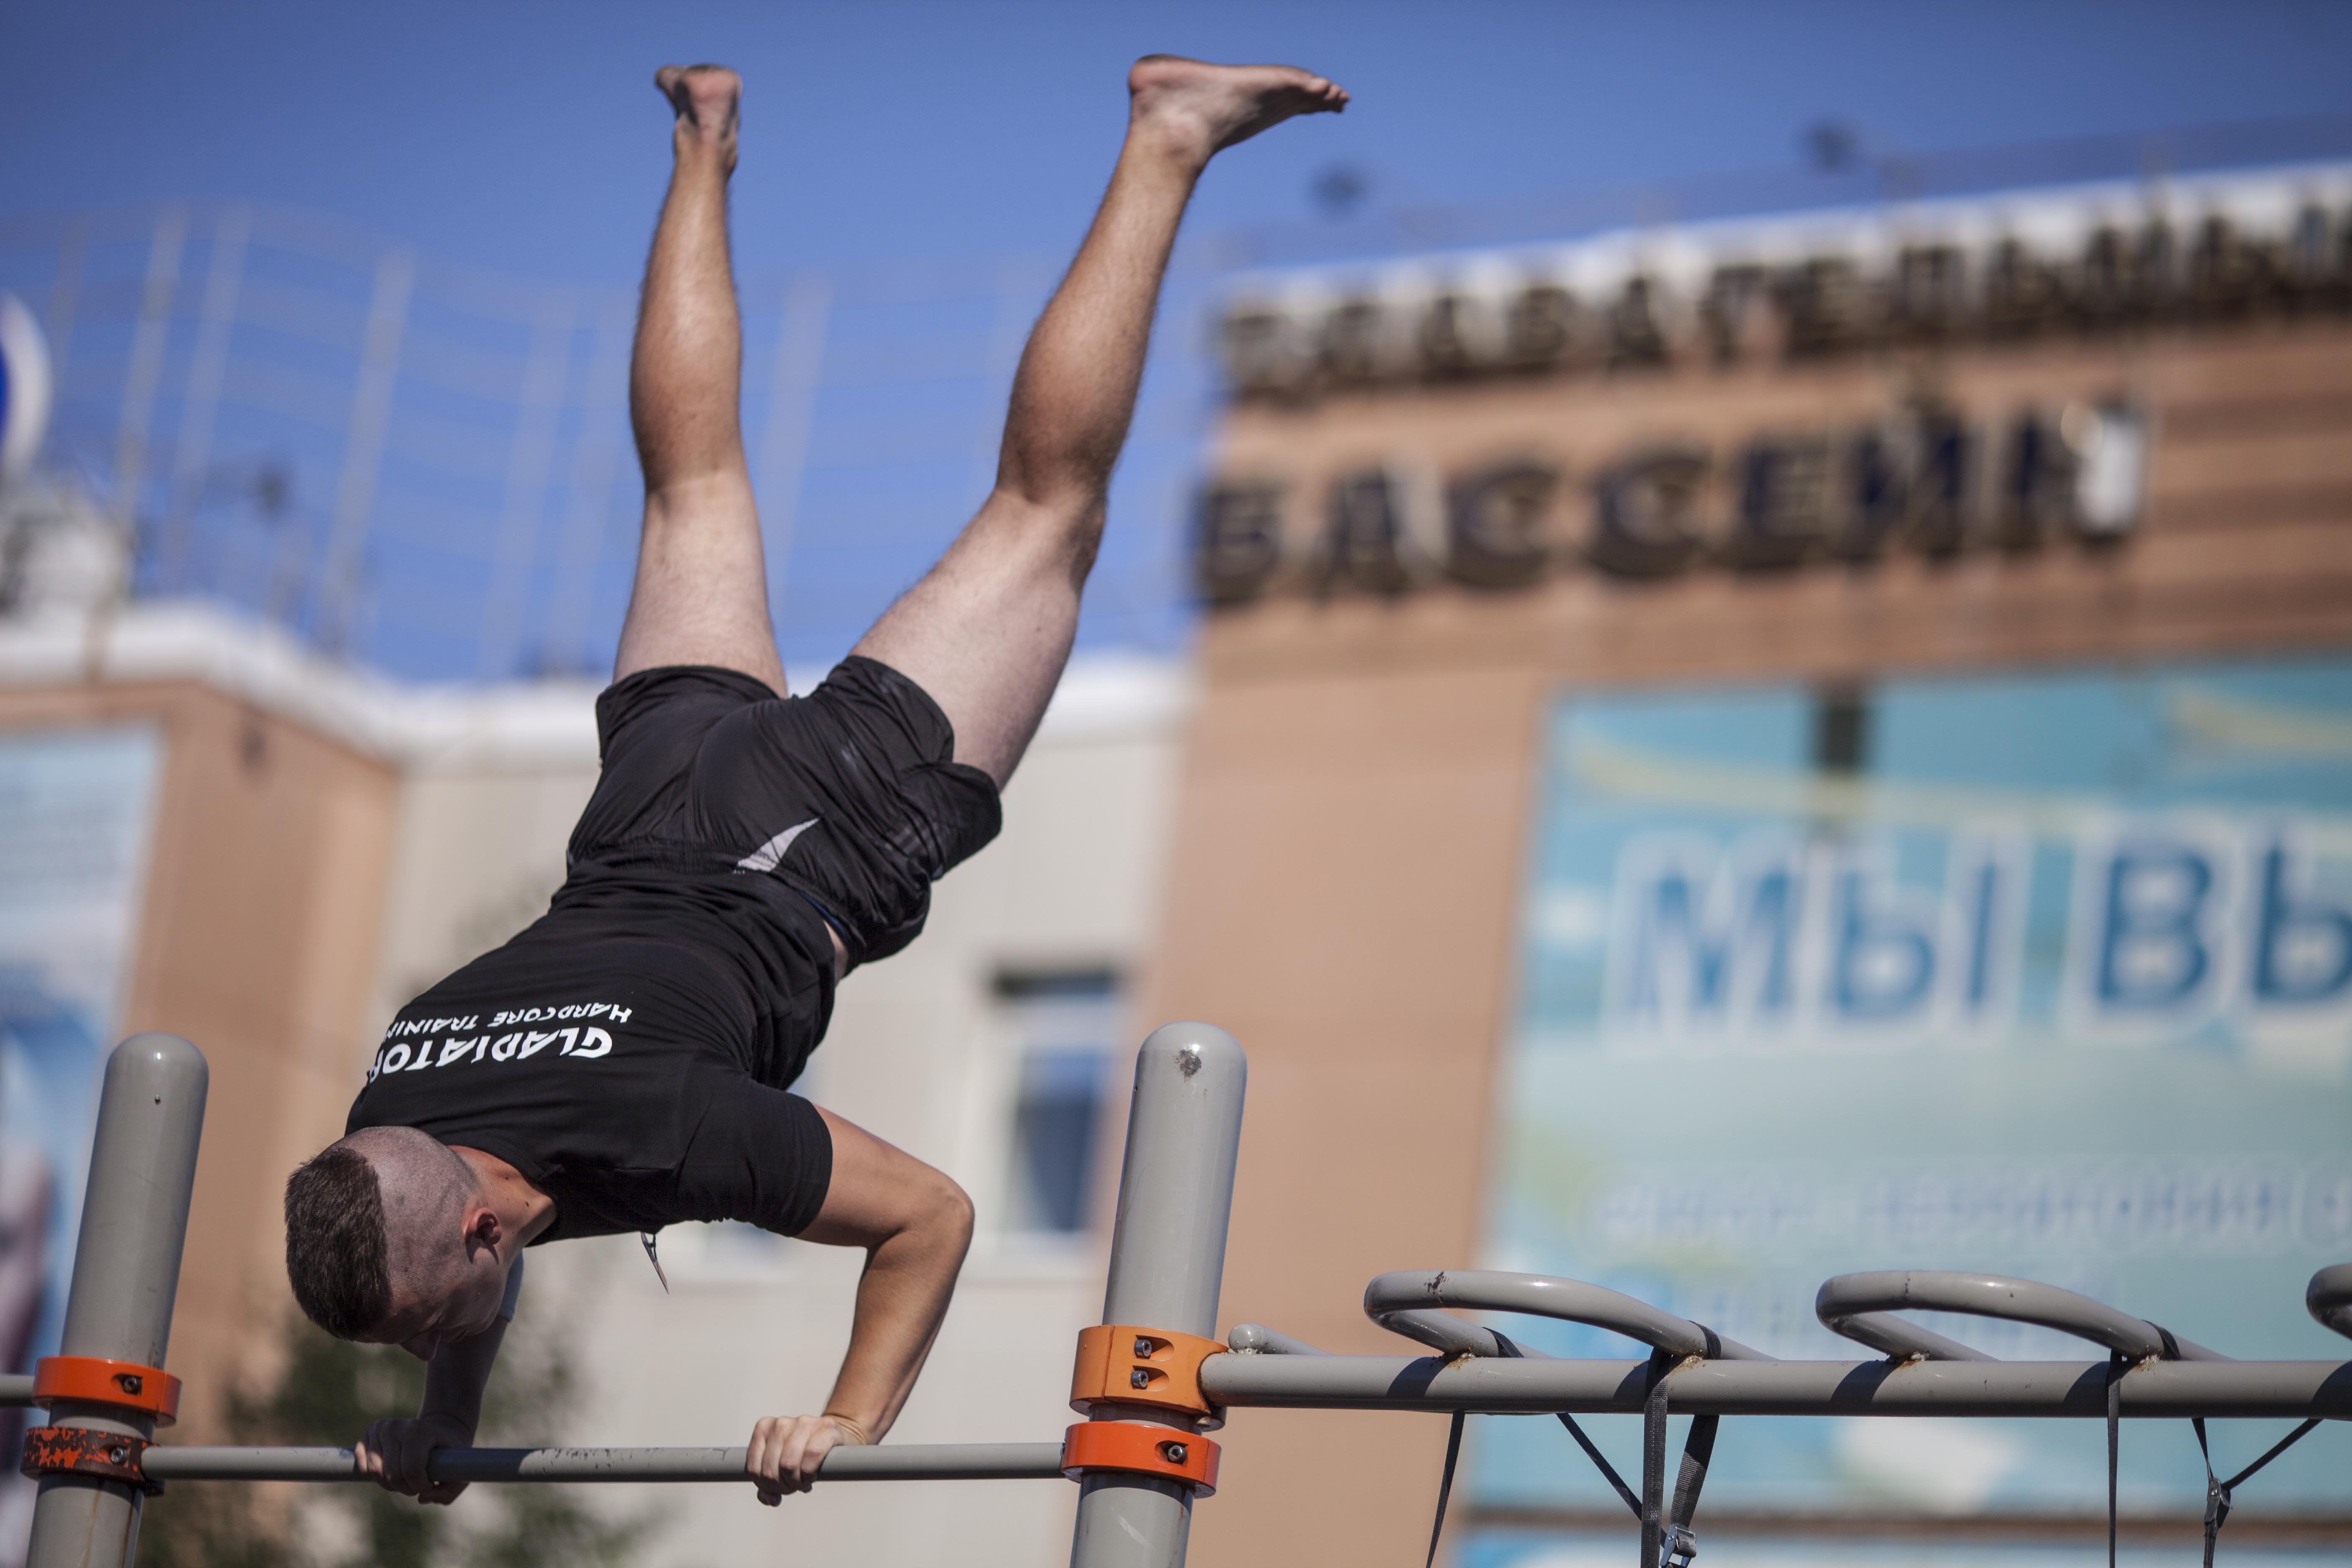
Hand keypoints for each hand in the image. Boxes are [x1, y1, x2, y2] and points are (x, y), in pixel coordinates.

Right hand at [355, 1412, 474, 1504]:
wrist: (440, 1429)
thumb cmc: (449, 1453)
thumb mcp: (460, 1471)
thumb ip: (448, 1492)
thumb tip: (421, 1498)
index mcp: (419, 1430)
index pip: (411, 1469)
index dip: (420, 1486)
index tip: (430, 1484)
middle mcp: (396, 1426)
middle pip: (392, 1474)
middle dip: (406, 1488)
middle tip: (418, 1483)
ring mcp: (380, 1428)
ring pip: (374, 1471)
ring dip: (390, 1484)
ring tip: (406, 1478)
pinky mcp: (368, 1434)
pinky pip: (363, 1466)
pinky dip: (375, 1476)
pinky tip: (390, 1472)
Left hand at [745, 1412, 867, 1504]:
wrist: (833, 1437)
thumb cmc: (802, 1454)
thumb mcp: (779, 1465)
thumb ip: (767, 1483)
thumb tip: (771, 1499)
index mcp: (765, 1427)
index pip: (755, 1468)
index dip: (765, 1487)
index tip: (777, 1490)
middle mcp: (782, 1423)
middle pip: (771, 1469)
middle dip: (781, 1487)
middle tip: (792, 1488)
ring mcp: (804, 1422)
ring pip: (789, 1464)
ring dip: (795, 1482)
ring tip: (802, 1484)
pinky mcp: (826, 1427)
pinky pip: (812, 1456)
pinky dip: (809, 1474)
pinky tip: (811, 1478)